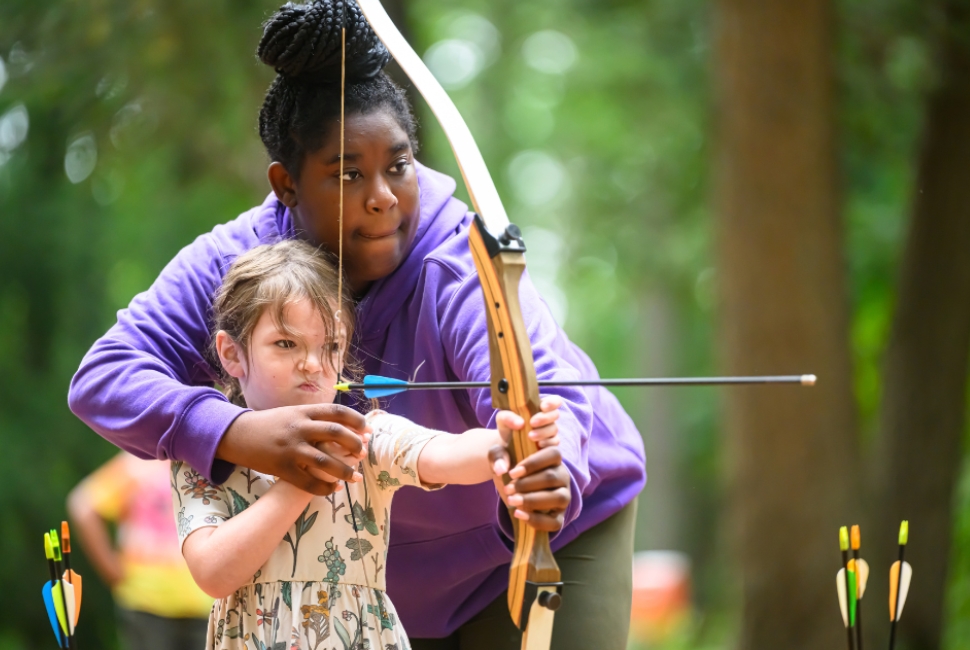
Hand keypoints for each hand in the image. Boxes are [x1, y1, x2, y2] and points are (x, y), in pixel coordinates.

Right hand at [218, 404, 369, 495]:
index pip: (338, 412)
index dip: (357, 421)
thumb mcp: (294, 413)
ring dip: (345, 470)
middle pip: (336, 433)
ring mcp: (291, 448)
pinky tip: (335, 488)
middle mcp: (299, 427)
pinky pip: (309, 482)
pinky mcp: (282, 468)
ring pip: (326, 460)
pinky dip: (325, 487)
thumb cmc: (272, 424)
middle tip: (363, 453)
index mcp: (304, 411)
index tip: (368, 430)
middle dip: (355, 444)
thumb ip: (317, 418)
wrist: (239, 435)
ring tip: (355, 476)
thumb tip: (348, 426)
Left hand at [489, 396, 569, 531]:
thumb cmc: (509, 469)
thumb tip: (501, 468)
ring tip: (512, 501)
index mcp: (552, 458)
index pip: (554, 454)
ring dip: (534, 500)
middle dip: (528, 484)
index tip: (513, 472)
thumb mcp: (499, 457)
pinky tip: (518, 514)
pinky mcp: (559, 517)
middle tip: (508, 488)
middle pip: (553, 477)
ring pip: (559, 498)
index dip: (535, 462)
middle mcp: (562, 476)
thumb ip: (497, 456)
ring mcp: (563, 497)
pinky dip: (537, 520)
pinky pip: (555, 522)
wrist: (510, 489)